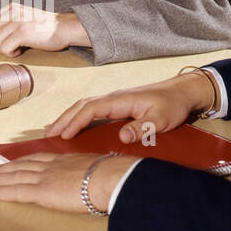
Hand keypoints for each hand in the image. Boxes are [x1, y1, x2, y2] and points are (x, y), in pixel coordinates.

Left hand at [0, 5, 87, 55]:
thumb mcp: (24, 18)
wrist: (64, 28)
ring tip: (16, 49)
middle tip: (5, 49)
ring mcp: (18, 21)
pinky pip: (5, 48)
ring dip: (4, 50)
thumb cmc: (46, 27)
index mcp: (11, 8)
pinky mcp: (23, 32)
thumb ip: (9, 22)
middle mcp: (13, 12)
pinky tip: (20, 51)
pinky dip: (11, 54)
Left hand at [0, 152, 136, 212]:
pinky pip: (16, 192)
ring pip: (14, 177)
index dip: (21, 160)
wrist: (111, 178)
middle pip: (21, 166)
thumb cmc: (112, 175)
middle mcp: (51, 166)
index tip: (11, 162)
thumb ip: (91, 174)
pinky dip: (1, 191)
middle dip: (4, 168)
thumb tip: (98, 179)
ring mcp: (45, 177)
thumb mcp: (99, 168)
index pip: (37, 159)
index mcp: (64, 160)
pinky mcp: (42, 192)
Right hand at [48, 72, 214, 142]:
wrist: (183, 93)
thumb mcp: (162, 119)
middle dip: (64, 119)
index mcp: (121, 100)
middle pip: (81, 106)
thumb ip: (143, 128)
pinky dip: (79, 118)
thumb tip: (122, 136)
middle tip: (48, 136)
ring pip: (85, 107)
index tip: (63, 136)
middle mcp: (114, 98)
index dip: (75, 122)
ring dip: (69, 118)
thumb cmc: (173, 105)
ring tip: (55, 133)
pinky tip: (74, 128)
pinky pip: (92, 111)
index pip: (91, 109)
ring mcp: (115, 101)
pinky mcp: (118, 106)